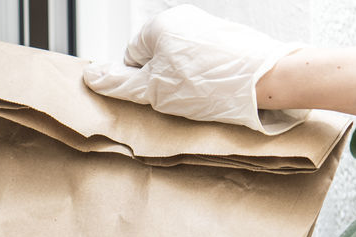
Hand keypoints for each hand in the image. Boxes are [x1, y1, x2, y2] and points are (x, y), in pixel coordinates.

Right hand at [82, 5, 307, 134]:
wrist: (264, 80)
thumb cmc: (209, 86)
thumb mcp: (153, 91)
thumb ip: (118, 83)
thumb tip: (91, 76)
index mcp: (159, 25)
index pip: (131, 58)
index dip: (140, 82)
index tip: (158, 94)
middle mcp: (182, 19)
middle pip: (155, 58)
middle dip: (162, 80)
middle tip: (179, 98)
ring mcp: (205, 26)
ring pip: (179, 62)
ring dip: (183, 81)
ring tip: (200, 95)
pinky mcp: (225, 38)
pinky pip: (202, 61)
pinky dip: (205, 77)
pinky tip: (215, 89)